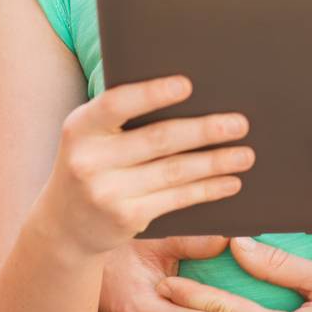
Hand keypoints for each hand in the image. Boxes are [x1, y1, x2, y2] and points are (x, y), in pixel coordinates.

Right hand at [40, 74, 255, 256]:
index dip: (152, 94)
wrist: (65, 226)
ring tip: (247, 154)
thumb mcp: (93, 137)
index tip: (188, 85)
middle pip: (158, 139)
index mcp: (80, 127)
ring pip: (174, 171)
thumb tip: (193, 94)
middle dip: (205, 130)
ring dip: (216, 162)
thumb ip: (124, 117)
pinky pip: (176, 199)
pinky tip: (230, 182)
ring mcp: (107, 193)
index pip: (116, 104)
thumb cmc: (93, 164)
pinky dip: (207, 189)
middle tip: (240, 123)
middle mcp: (89, 160)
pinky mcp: (125, 219)